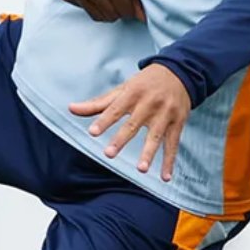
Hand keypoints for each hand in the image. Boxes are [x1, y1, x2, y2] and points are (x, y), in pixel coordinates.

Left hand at [69, 64, 189, 180]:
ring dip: (148, 153)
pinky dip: (170, 161)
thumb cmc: (144, 83)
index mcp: (132, 94)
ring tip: (140, 169)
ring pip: (156, 136)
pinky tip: (165, 177)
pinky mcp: (178, 123)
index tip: (92, 132)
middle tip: (108, 154)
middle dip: (121, 139)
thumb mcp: (122, 89)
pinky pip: (173, 144)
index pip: (115, 109)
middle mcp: (149, 104)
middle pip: (133, 124)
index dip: (104, 121)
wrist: (179, 73)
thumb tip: (70, 108)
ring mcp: (165, 114)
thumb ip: (97, 103)